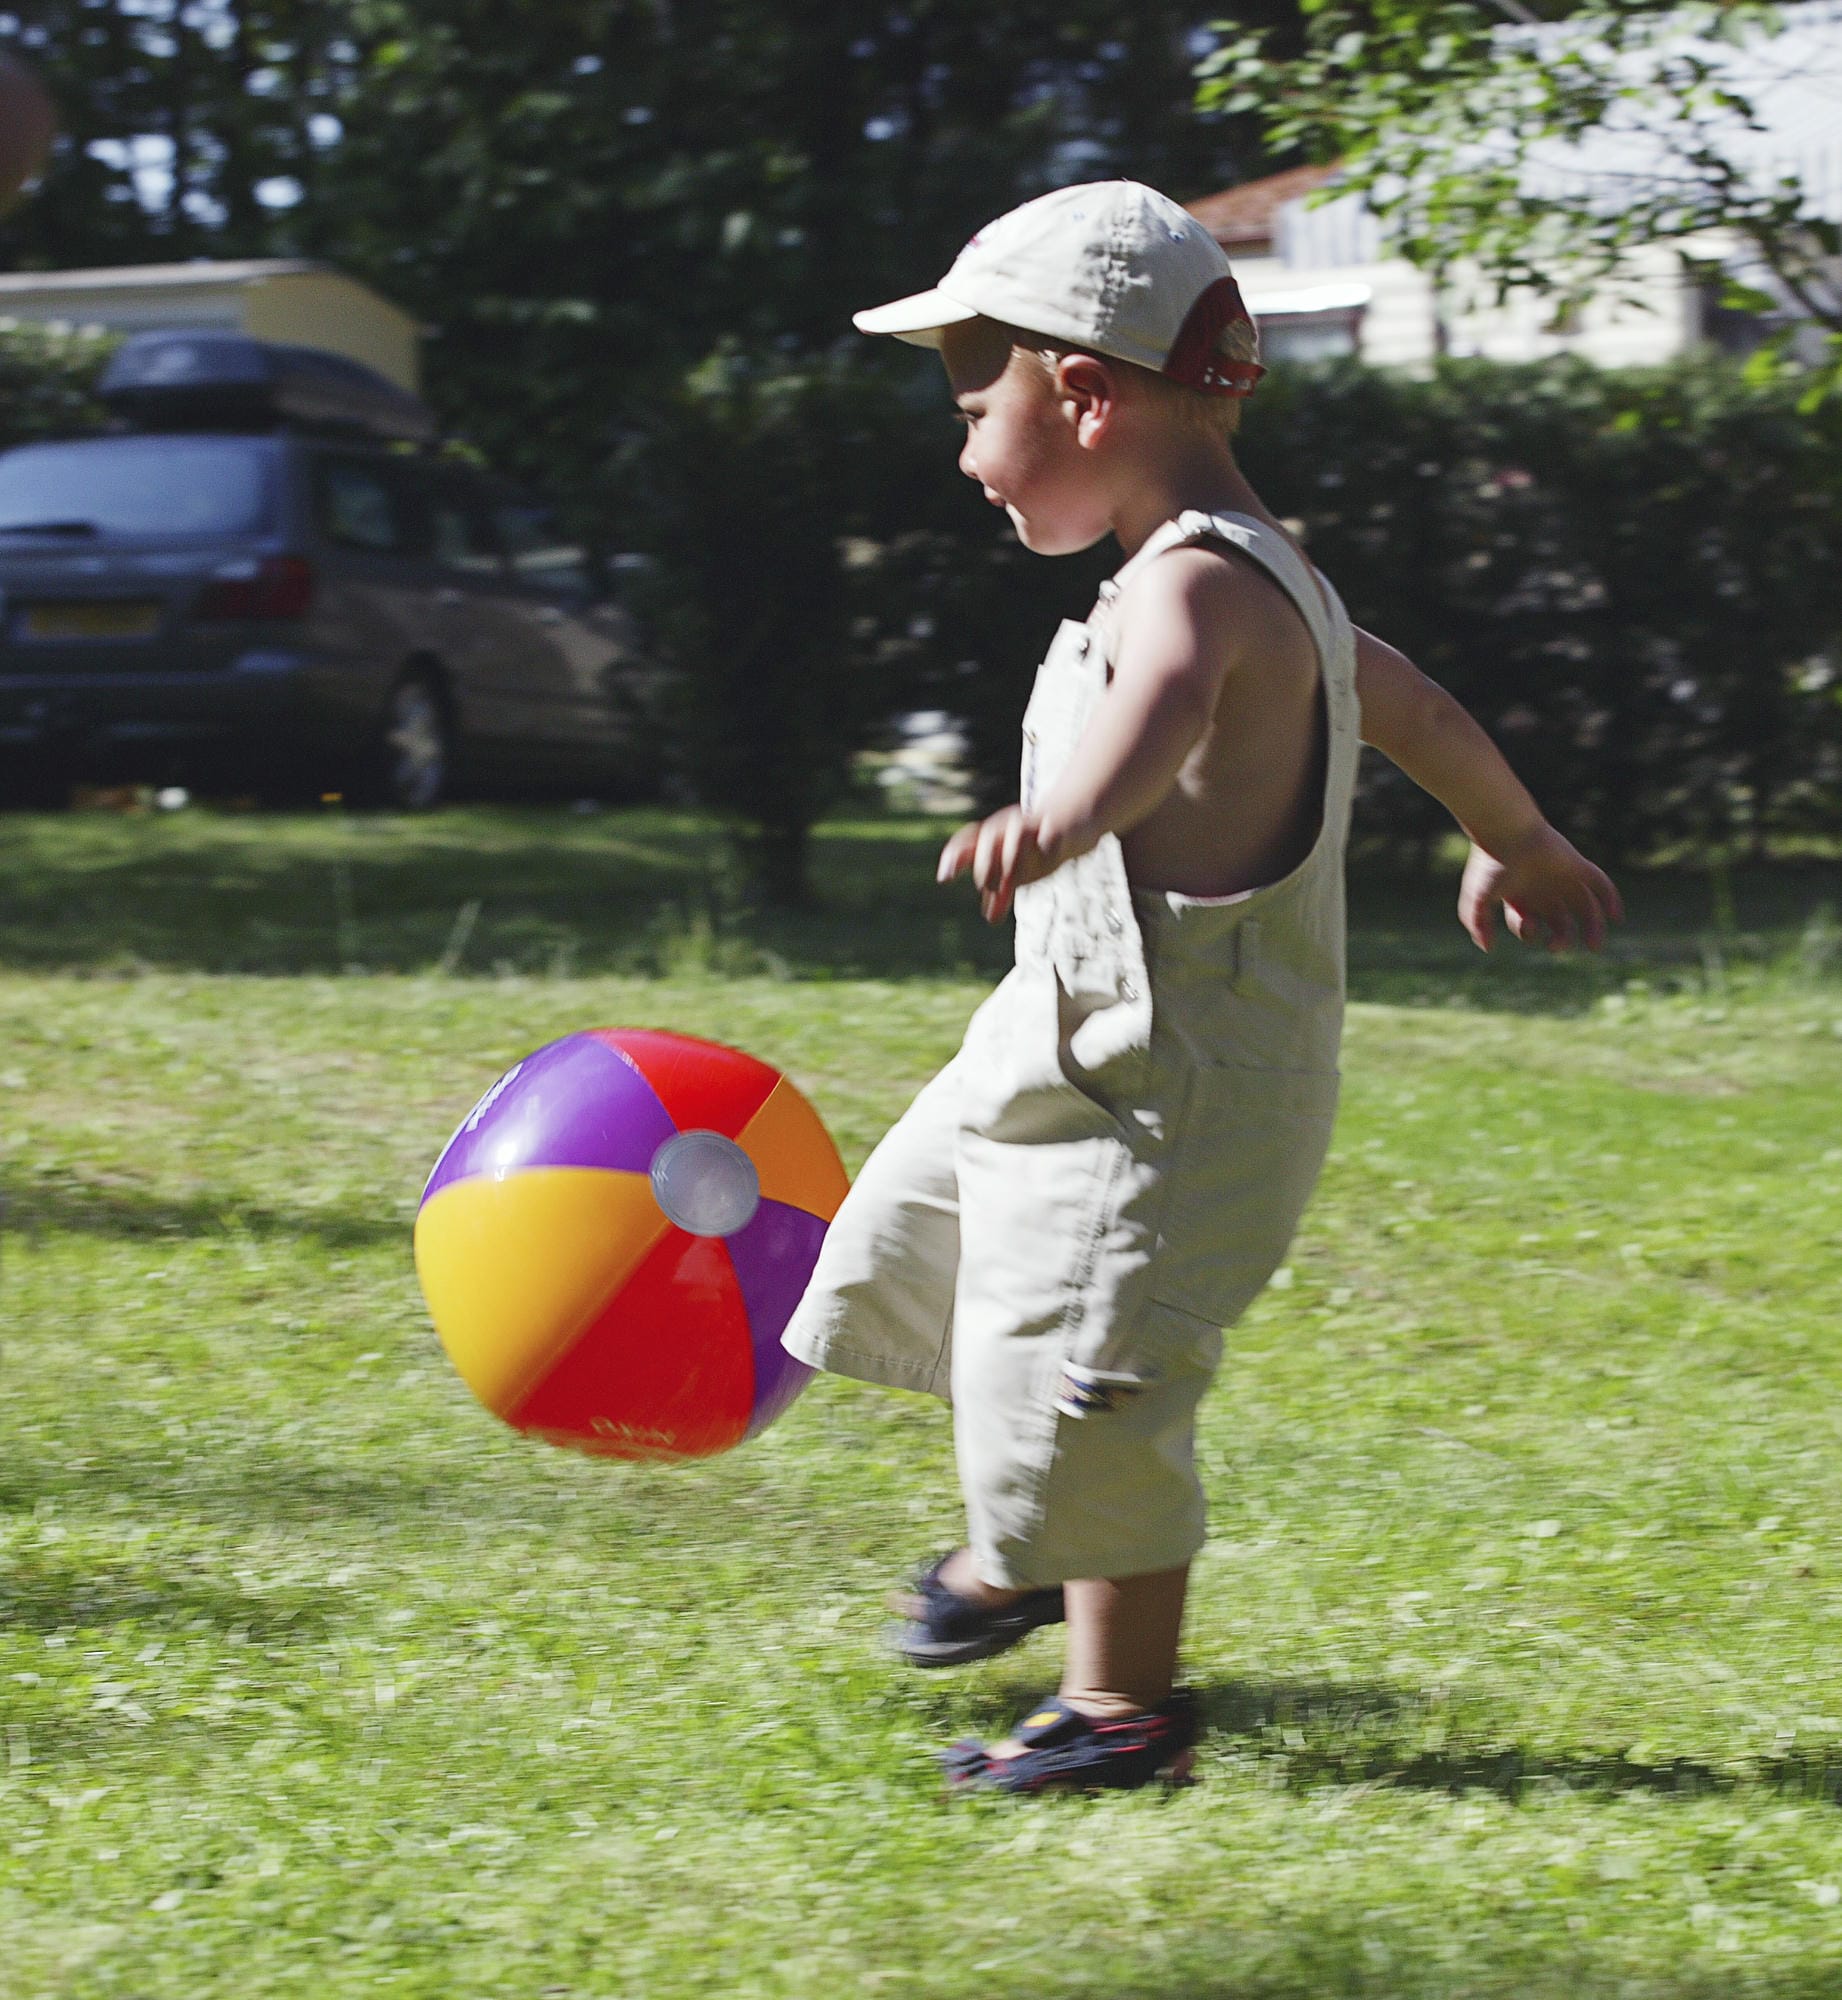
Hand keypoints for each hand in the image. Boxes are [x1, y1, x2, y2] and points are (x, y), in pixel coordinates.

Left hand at [937, 805, 1053, 922]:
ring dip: (1011, 860)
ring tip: (1011, 881)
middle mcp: (1007, 827)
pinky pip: (1048, 837)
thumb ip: (999, 892)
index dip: (954, 857)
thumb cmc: (1027, 850)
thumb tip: (991, 918)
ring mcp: (1030, 828)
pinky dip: (1045, 844)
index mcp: (991, 834)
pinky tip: (1045, 853)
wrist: (1061, 824)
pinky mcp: (1054, 831)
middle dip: (986, 866)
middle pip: (989, 840)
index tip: (945, 878)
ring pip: (1017, 837)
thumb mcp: (1009, 869)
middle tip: (991, 886)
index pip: (967, 841)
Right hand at [1459, 823, 1622, 952]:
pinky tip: (1617, 917)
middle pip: (1561, 923)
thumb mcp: (1477, 898)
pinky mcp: (1578, 867)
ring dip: (1592, 929)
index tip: (1527, 926)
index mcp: (1521, 899)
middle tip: (1558, 947)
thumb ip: (1478, 924)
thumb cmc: (1490, 864)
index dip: (1528, 932)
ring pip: (1584, 909)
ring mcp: (1563, 880)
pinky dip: (1611, 900)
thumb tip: (1487, 948)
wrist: (1506, 830)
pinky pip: (1601, 886)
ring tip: (1594, 946)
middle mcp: (1544, 892)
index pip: (1530, 926)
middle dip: (1562, 939)